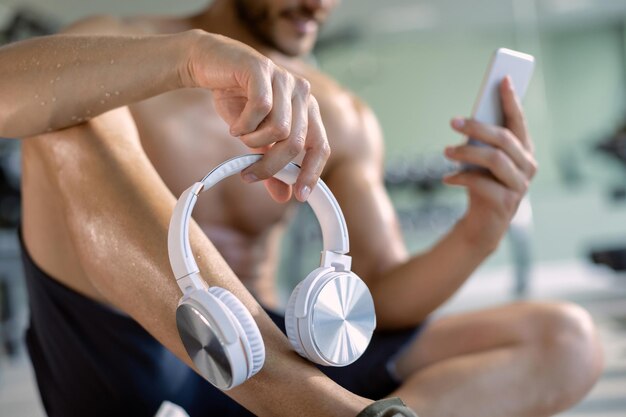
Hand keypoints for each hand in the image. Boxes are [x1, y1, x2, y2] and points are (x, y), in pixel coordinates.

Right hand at [180, 30, 329, 202]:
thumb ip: (271, 163)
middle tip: (249, 174)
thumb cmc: (236, 100)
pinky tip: (234, 126)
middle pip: (297, 143)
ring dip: (254, 141)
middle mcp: (301, 93)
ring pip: (279, 129)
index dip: (311, 172)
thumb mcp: (255, 138)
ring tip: (241, 136)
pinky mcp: (262, 69)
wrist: (208, 64)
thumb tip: (284, 196)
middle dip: (271, 166)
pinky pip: (260, 109)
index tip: (298, 195)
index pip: (320, 146)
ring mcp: (284, 79)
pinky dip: (244, 125)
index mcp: (307, 109)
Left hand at [443, 76, 537, 250]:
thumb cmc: (482, 185)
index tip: (501, 79)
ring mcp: (519, 186)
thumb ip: (482, 142)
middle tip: (453, 122)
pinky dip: (461, 178)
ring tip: (446, 151)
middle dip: (478, 127)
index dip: (512, 100)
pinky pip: (482, 183)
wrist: (482, 226)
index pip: (519, 121)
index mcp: (524, 151)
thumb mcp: (482, 161)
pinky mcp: (506, 203)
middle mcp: (527, 166)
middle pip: (504, 139)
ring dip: (467, 152)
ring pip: (495, 159)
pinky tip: (447, 178)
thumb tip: (468, 119)